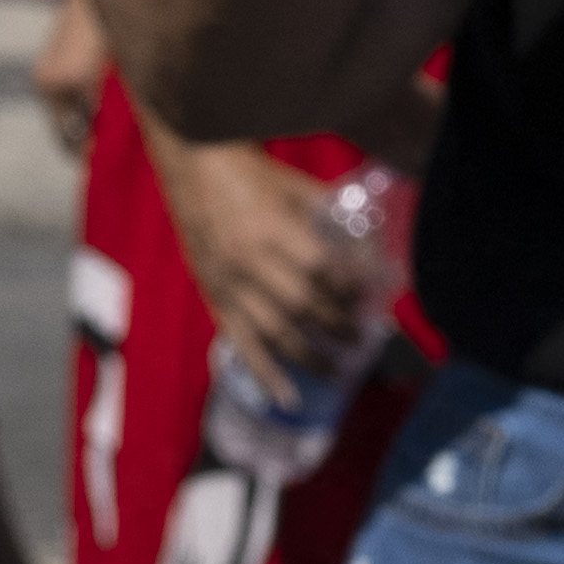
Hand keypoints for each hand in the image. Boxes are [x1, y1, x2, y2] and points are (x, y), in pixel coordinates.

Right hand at [160, 126, 384, 401]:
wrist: (192, 167)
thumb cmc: (248, 173)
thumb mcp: (292, 185)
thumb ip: (326, 215)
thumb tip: (366, 243)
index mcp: (272, 230)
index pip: (321, 270)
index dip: (349, 289)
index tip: (371, 298)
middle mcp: (250, 263)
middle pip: (303, 305)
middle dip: (337, 325)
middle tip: (363, 338)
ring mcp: (229, 285)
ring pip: (274, 332)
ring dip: (309, 355)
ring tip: (337, 371)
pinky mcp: (214, 298)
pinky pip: (241, 343)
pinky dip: (263, 373)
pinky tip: (286, 397)